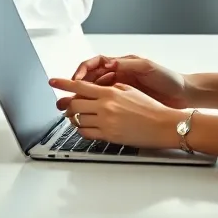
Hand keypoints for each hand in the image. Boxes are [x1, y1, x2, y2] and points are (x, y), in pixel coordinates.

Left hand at [49, 78, 183, 149]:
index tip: (52, 81)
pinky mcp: (109, 136)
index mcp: (109, 93)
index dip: (63, 83)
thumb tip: (94, 89)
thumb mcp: (129, 90)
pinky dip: (82, 129)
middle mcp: (105, 106)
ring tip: (76, 116)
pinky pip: (86, 133)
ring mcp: (106, 122)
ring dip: (74, 118)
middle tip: (67, 105)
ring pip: (78, 119)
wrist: (165, 125)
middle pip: (74, 104)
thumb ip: (109, 88)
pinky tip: (86, 127)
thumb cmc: (151, 108)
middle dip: (68, 104)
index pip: (79, 86)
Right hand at [61, 55, 189, 108]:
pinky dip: (95, 107)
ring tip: (73, 106)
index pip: (94, 64)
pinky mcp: (124, 101)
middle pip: (89, 78)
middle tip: (66, 95)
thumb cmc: (168, 79)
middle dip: (75, 86)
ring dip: (83, 98)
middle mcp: (118, 75)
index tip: (75, 80)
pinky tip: (91, 112)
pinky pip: (104, 102)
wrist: (184, 94)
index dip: (81, 71)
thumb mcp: (147, 67)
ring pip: (94, 92)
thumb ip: (128, 64)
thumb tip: (109, 62)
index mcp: (121, 65)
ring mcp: (120, 89)